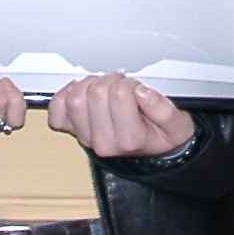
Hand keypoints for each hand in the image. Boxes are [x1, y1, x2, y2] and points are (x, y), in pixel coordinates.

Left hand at [48, 73, 194, 157]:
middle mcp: (103, 142)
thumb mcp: (177, 125)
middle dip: (111, 81)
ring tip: (105, 89)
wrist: (151, 153)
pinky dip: (65, 97)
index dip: (130, 84)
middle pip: (95, 93)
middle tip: (123, 87)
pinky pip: (56, 113)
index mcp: (129, 139)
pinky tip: (82, 94)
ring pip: (74, 99)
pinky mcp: (73, 132)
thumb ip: (164, 109)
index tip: (138, 89)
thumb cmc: (161, 136)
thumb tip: (143, 93)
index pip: (119, 94)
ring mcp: (85, 137)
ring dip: (90, 86)